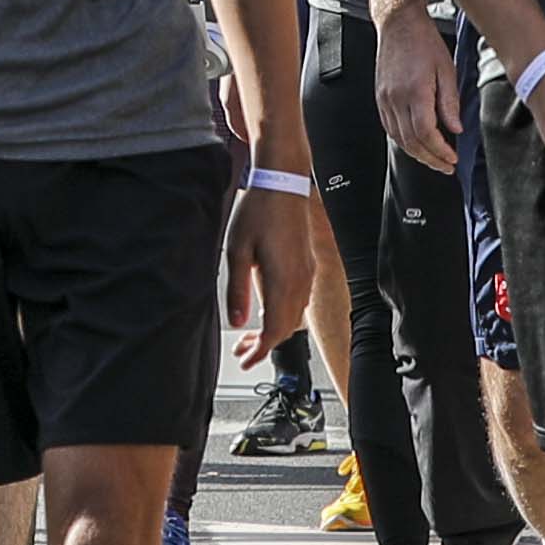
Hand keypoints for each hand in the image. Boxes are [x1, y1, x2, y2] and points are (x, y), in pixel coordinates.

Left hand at [223, 184, 322, 367]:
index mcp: (282, 280)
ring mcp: (306, 273)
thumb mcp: (237, 251)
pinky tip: (267, 310)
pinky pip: (299, 301)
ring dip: (273, 329)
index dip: (260, 350)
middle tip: (242, 350)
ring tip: (250, 333)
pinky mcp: (307, 265)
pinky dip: (283, 314)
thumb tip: (238, 321)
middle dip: (264, 344)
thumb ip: (237, 290)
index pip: (274, 330)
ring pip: (294, 316)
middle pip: (286, 328)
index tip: (246, 360)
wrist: (283, 183)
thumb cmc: (259, 211)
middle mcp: (300, 280)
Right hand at [377, 3, 463, 172]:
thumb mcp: (447, 70)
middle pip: (411, 142)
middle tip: (446, 167)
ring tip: (434, 159)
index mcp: (415, 92)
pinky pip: (390, 128)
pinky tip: (416, 144)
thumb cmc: (424, 42)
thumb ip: (450, 102)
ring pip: (398, 138)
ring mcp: (385, 99)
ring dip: (417, 154)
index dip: (440, 151)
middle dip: (430, 159)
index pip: (426, 133)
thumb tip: (456, 129)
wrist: (399, 24)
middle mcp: (396, 99)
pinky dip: (403, 141)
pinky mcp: (380, 98)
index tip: (452, 159)